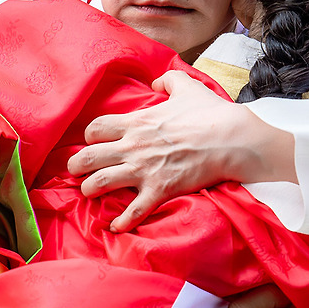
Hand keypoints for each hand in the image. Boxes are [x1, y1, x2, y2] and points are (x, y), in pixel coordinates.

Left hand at [68, 71, 255, 231]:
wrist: (232, 139)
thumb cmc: (209, 113)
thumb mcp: (187, 87)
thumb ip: (168, 80)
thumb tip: (157, 82)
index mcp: (136, 122)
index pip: (95, 129)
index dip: (90, 137)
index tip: (94, 142)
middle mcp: (132, 146)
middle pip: (87, 157)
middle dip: (76, 165)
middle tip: (76, 170)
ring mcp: (144, 170)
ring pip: (99, 183)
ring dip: (89, 189)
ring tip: (89, 192)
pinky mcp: (159, 190)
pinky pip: (133, 210)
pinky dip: (121, 222)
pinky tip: (115, 227)